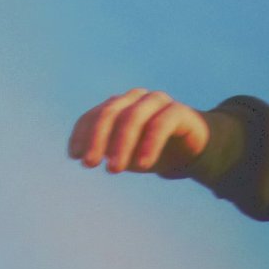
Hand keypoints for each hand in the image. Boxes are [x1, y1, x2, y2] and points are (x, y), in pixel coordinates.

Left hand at [69, 89, 210, 173]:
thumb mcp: (127, 155)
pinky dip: (149, 144)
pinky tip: (143, 165)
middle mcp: (135, 99)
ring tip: (114, 169)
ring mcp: (158, 102)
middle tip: (90, 165)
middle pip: (109, 113)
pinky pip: (160, 124)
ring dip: (120, 144)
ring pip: (133, 117)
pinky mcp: (179, 111)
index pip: (93, 116)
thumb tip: (86, 157)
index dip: (81, 134)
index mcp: (118, 106)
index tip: (75, 157)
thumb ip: (108, 152)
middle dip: (96, 139)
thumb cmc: (154, 151)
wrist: (194, 150)